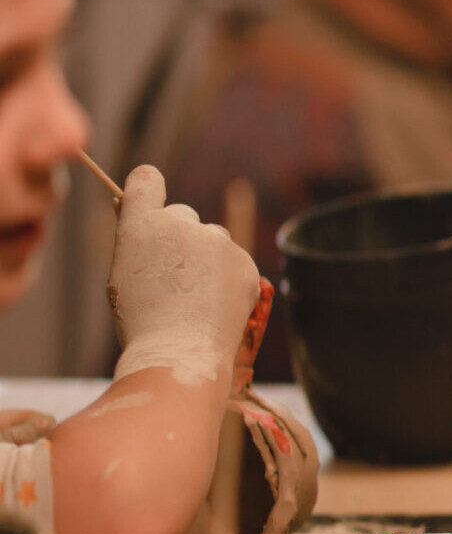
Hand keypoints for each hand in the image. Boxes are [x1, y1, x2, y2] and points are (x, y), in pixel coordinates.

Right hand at [106, 165, 260, 388]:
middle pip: (182, 215)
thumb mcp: (123, 275)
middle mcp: (183, 223)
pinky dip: (227, 279)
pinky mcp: (246, 262)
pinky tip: (215, 306)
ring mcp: (218, 241)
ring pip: (212, 240)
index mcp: (142, 223)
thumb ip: (136, 242)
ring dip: (205, 258)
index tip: (150, 196)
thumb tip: (137, 215)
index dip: (148, 188)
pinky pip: (235, 263)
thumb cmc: (140, 321)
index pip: (147, 180)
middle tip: (171, 274)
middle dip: (178, 236)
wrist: (180, 353)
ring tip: (193, 298)